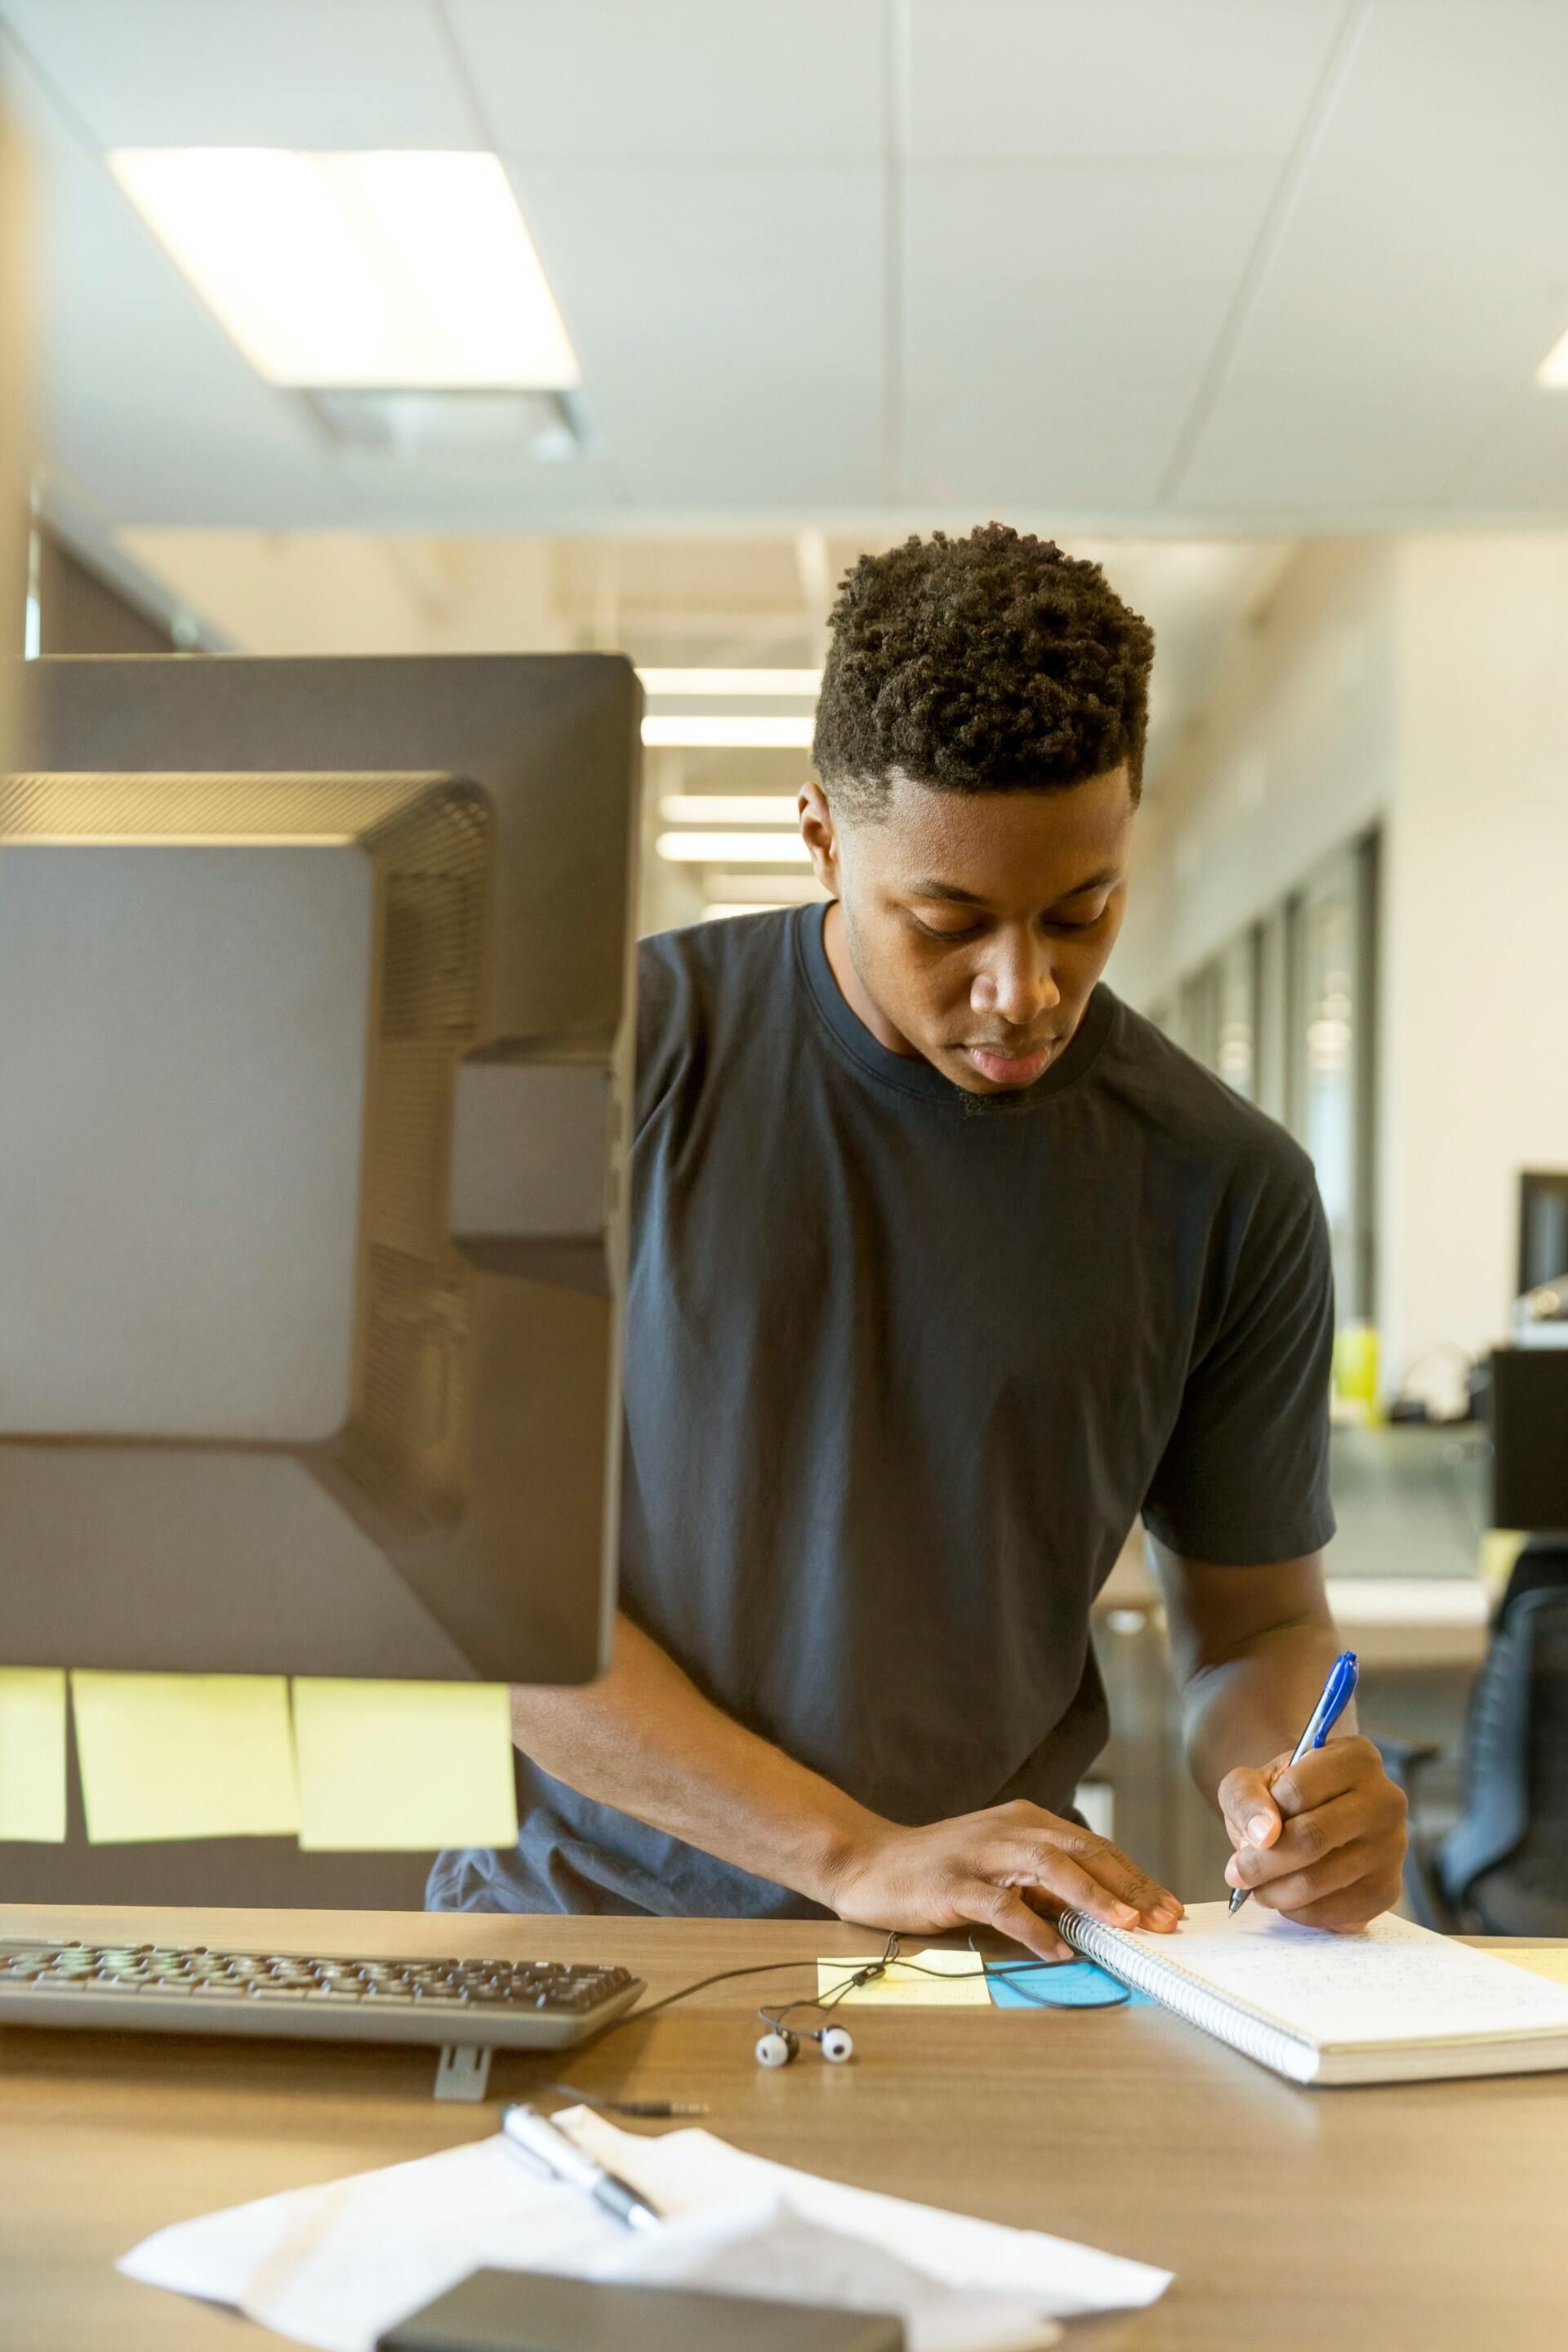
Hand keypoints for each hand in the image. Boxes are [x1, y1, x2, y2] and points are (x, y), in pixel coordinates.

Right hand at [824, 1801, 1183, 1962]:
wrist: (868, 1862)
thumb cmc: (939, 1869)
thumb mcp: (1000, 1867)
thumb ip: (1044, 1883)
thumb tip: (1100, 1913)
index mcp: (1025, 1821)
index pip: (1094, 1847)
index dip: (1134, 1878)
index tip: (1167, 1908)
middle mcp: (1008, 1829)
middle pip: (1082, 1851)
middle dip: (1128, 1887)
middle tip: (1162, 1920)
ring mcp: (980, 1854)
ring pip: (1048, 1868)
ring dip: (1091, 1897)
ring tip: (1124, 1925)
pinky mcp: (953, 1883)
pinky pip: (1001, 1905)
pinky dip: (1034, 1928)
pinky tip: (1058, 1950)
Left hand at [1219, 1735, 1406, 1928]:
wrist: (1313, 1817)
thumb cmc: (1282, 1795)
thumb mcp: (1251, 1781)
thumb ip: (1246, 1797)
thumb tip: (1264, 1835)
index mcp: (1356, 1757)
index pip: (1297, 1791)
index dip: (1263, 1816)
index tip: (1249, 1829)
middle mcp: (1385, 1800)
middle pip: (1311, 1839)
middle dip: (1261, 1863)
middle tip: (1236, 1873)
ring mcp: (1392, 1847)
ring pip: (1320, 1880)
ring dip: (1274, 1891)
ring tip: (1257, 1886)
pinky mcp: (1388, 1889)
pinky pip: (1335, 1912)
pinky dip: (1298, 1911)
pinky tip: (1286, 1896)